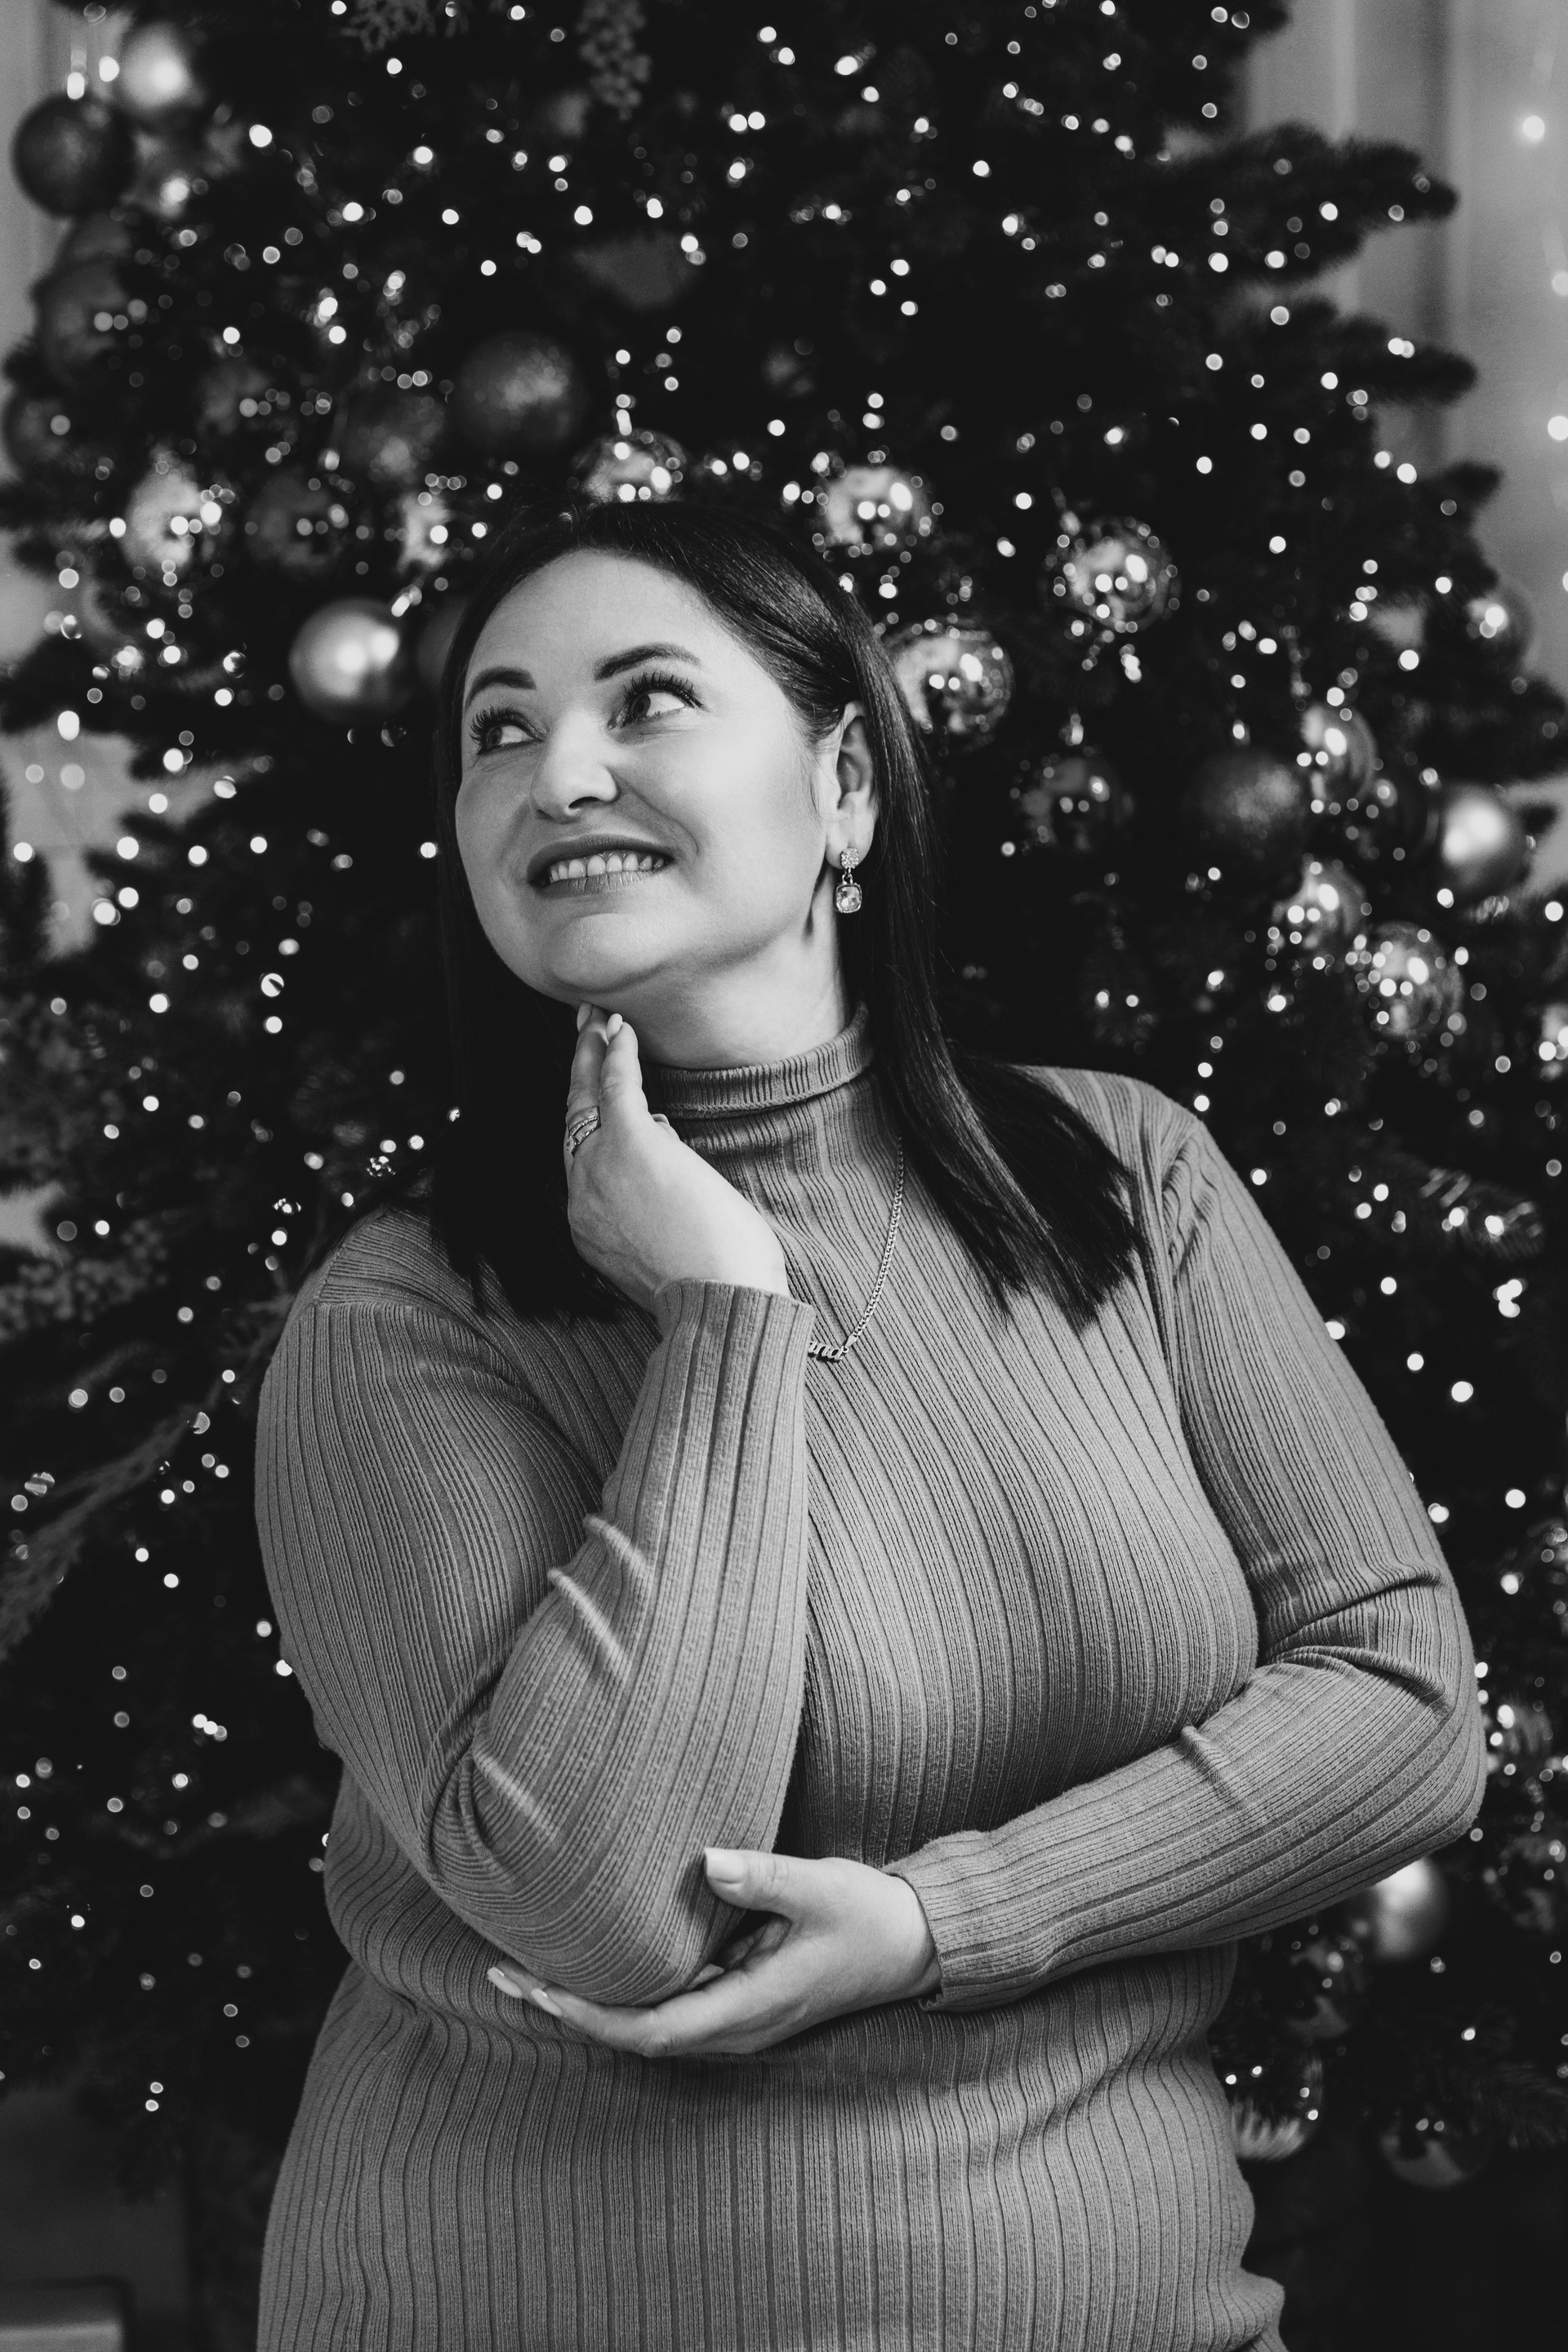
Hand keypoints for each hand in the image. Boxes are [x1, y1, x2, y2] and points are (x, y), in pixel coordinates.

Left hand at [487, 1846, 941, 2057]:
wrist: (913, 1944)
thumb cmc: (868, 1915)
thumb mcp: (821, 1887)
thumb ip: (764, 1877)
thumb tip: (707, 1861)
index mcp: (748, 2010)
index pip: (649, 2030)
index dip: (588, 2014)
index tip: (537, 1988)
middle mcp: (734, 2028)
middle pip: (633, 2035)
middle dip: (567, 2009)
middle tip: (502, 1974)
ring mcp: (737, 2019)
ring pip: (646, 2024)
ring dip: (587, 2002)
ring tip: (528, 1970)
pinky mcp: (740, 1999)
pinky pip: (667, 2006)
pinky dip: (622, 1991)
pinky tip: (595, 1961)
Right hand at [565, 1004, 790, 1312]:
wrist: (720, 1303)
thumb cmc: (716, 1287)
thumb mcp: (672, 1247)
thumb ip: (660, 1205)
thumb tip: (670, 1158)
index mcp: (590, 1229)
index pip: (586, 1164)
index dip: (590, 1125)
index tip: (594, 1096)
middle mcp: (582, 1199)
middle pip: (572, 1125)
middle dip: (577, 1077)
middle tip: (583, 1036)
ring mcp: (601, 1170)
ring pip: (585, 1101)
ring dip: (591, 1054)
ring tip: (597, 1019)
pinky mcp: (630, 1145)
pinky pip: (615, 1088)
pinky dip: (618, 1055)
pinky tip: (622, 1029)